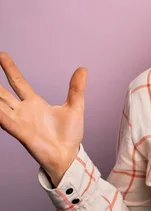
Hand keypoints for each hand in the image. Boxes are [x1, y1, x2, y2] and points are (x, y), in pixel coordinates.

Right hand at [0, 51, 86, 185]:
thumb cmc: (69, 135)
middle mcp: (23, 111)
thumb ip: (76, 88)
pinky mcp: (21, 132)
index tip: (1, 55)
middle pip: (2, 92)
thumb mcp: (75, 106)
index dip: (9, 69)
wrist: (69, 155)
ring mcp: (20, 121)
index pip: (17, 82)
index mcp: (35, 103)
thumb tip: (82, 69)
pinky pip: (5, 120)